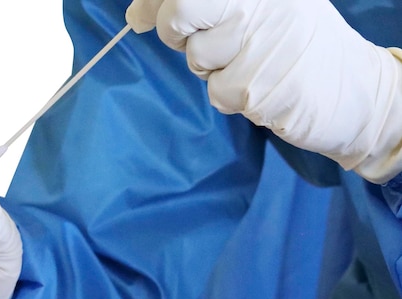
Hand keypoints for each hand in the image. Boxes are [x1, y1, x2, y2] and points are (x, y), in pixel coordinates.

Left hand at [126, 0, 401, 182]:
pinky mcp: (259, 86)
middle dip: (174, 30)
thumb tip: (138, 14)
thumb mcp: (260, 8)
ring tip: (251, 65)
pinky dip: (231, 96)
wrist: (354, 90)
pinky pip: (217, 93)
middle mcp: (260, 3)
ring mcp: (261, 43)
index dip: (152, 2)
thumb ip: (206, 6)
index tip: (138, 16)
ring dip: (213, 69)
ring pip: (197, 59)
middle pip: (180, 11)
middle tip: (194, 39)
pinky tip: (262, 88)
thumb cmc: (296, 47)